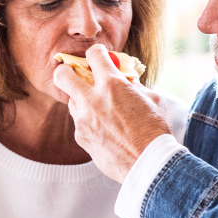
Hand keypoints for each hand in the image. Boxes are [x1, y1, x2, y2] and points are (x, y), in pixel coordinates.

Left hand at [52, 44, 171, 182]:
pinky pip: (79, 122)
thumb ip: (134, 84)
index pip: (93, 54)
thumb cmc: (155, 129)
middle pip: (62, 75)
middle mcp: (92, 99)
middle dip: (66, 71)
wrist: (149, 164)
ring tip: (99, 108)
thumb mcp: (152, 98)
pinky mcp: (81, 137)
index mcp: (112, 84)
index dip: (97, 53)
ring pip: (71, 100)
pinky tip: (104, 129)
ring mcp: (83, 120)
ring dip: (81, 99)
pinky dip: (88, 121)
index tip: (99, 57)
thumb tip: (126, 77)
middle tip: (77, 75)